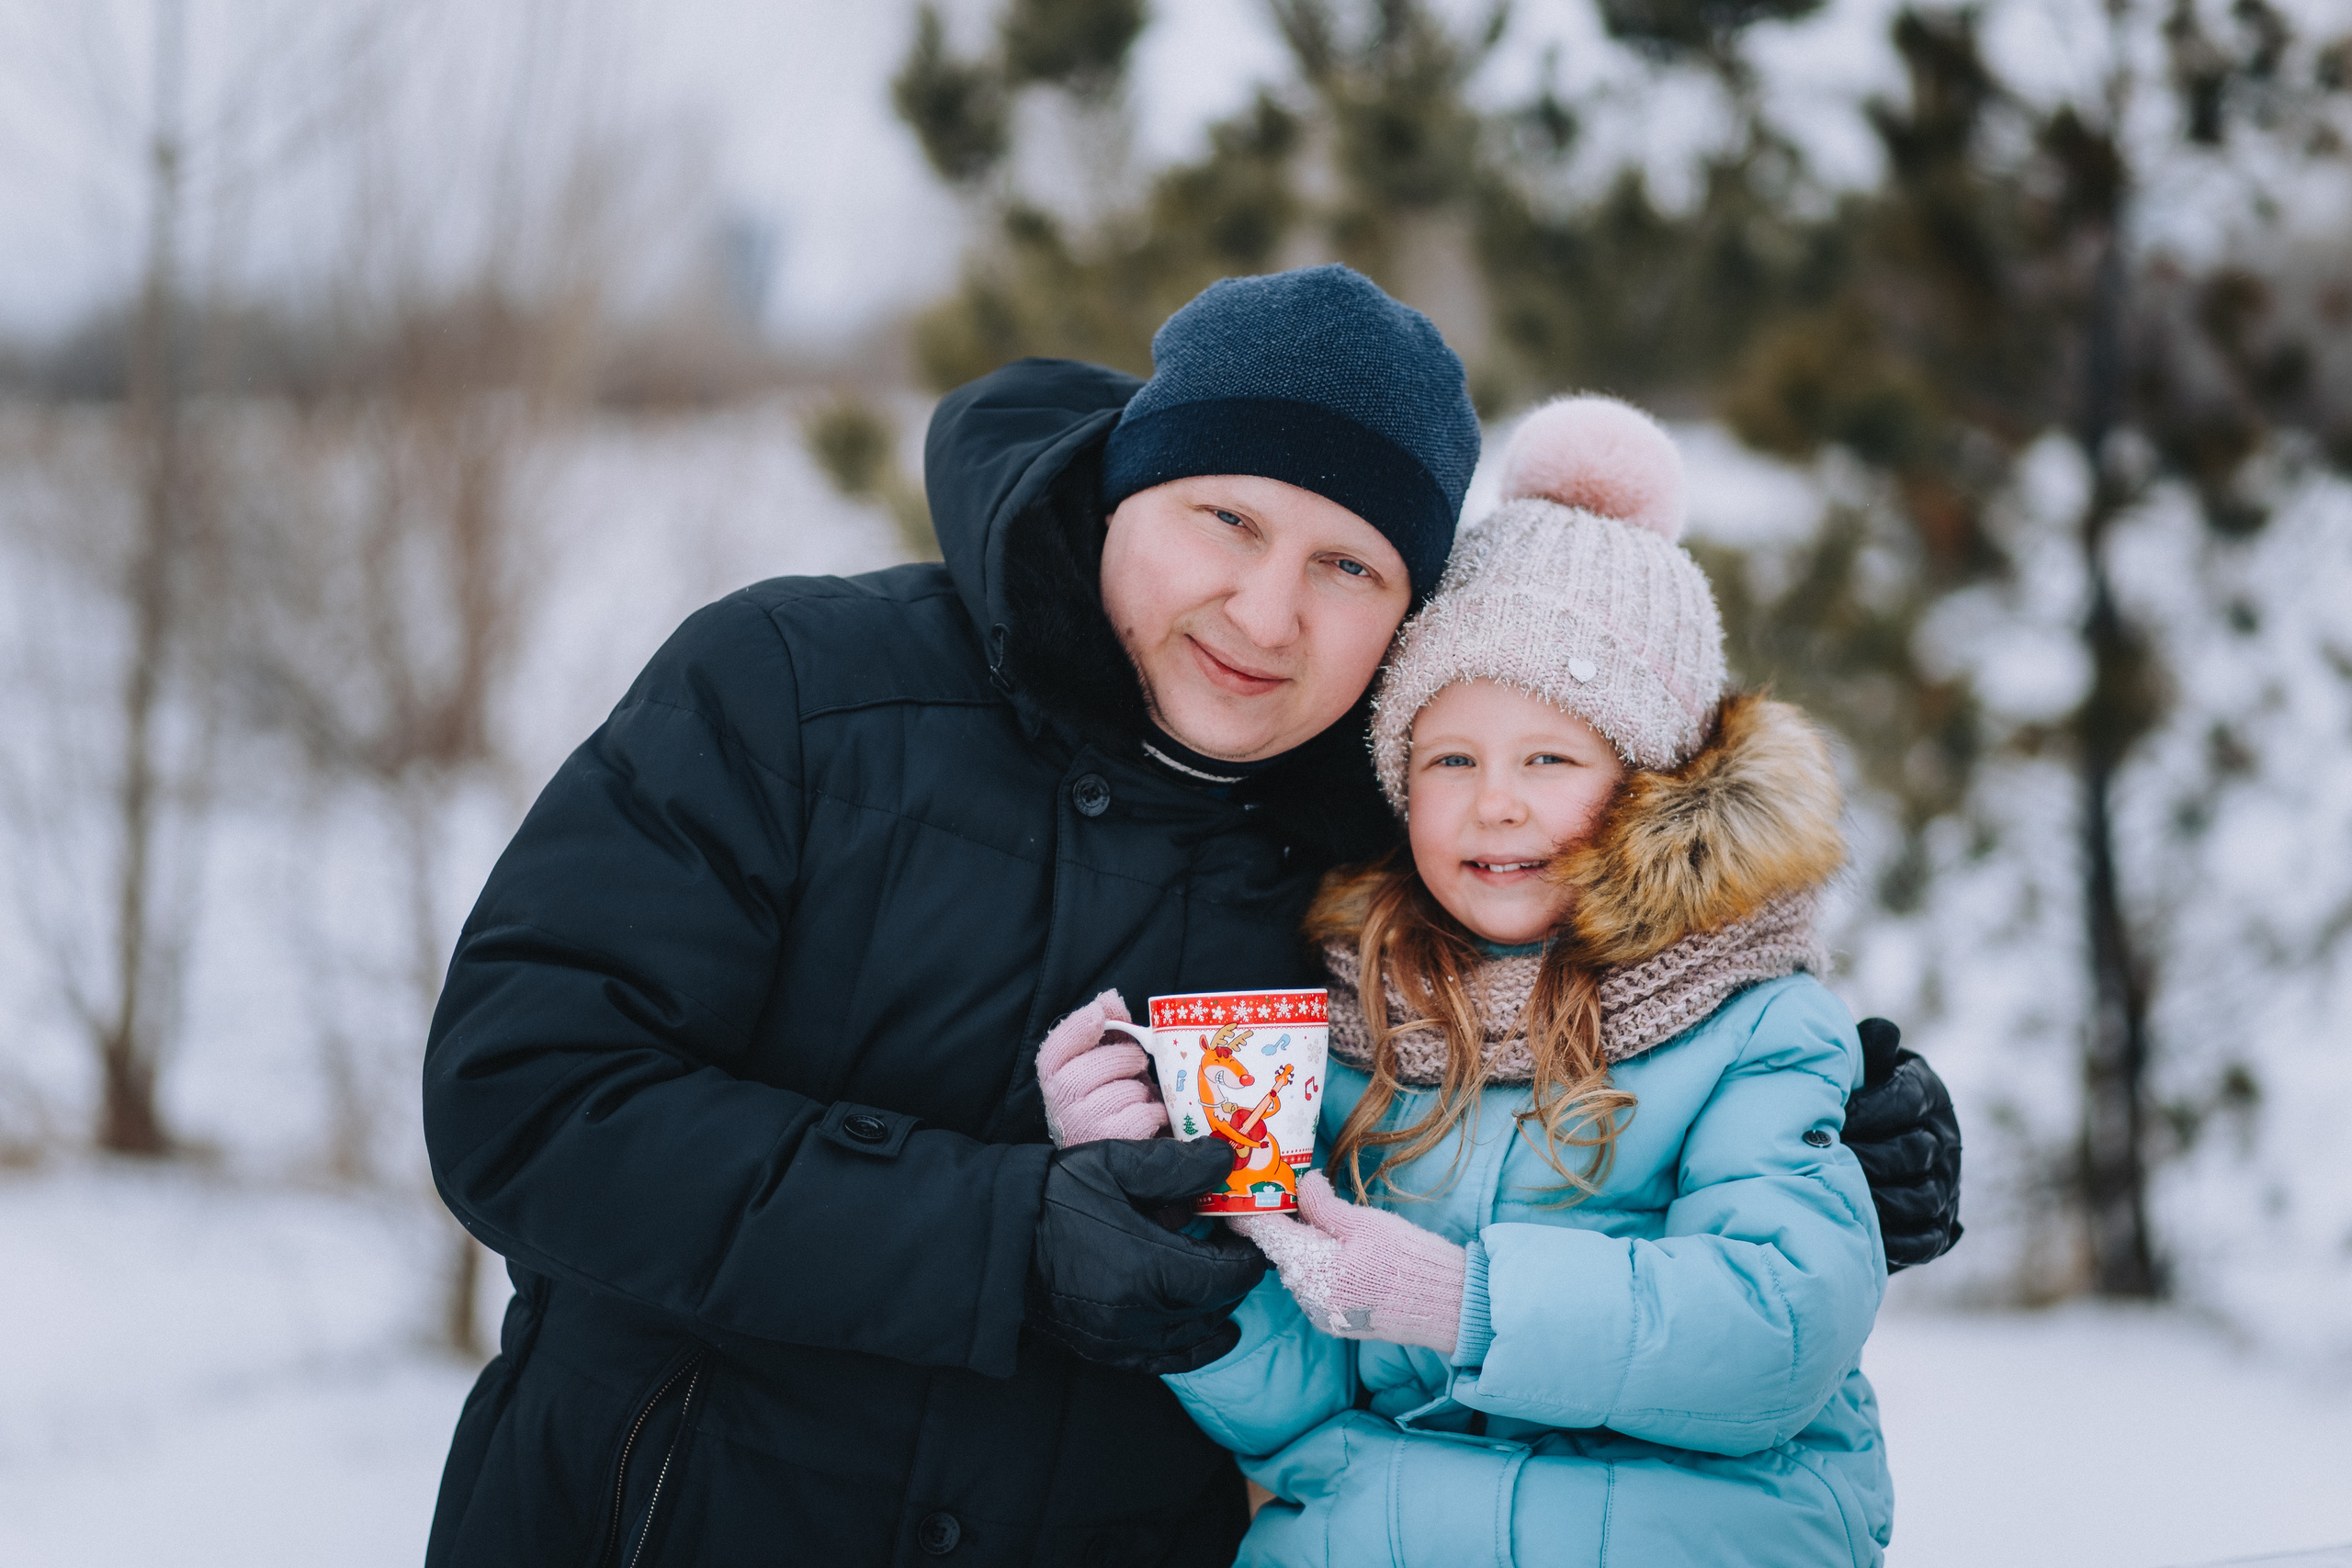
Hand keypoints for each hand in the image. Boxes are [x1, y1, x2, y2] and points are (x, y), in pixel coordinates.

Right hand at [1026, 1139, 1267, 1374]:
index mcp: (1146, 1266)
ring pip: (1194, 1335)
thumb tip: (1227, 1159)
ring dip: (1215, 1308)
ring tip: (1220, 1278)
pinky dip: (1195, 1347)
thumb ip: (1176, 1166)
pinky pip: (1166, 1360)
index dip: (1248, 1256)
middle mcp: (1139, 1313)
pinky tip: (1212, 1331)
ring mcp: (1120, 1339)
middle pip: (1213, 1304)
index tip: (1250, 1233)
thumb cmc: (1054, 1195)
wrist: (995, 1239)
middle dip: (1232, 1277)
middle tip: (1233, 1246)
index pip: (1226, 1275)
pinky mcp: (1105, 1352)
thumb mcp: (1114, 1165)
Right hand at [1036, 989, 1167, 1147]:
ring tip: (1140, 1097)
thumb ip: (1110, 1028)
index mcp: (1056, 1079)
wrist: (1121, 1153)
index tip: (1098, 1014)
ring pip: (1122, 1092)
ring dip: (1141, 1090)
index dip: (1074, 1030)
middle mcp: (1061, 1106)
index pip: (1054, 1052)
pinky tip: (1151, 1116)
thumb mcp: (1109, 1062)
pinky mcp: (1111, 1145)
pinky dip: (1154, 1112)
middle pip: (1090, 1069)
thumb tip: (1110, 998)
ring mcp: (1083, 1128)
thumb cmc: (1113, 1098)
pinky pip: (1141, 1115)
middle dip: (1124, 1059)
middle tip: (1138, 1062)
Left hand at [1229, 1170, 1465, 1354]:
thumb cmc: (1405, 1258)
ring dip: (1305, 1250)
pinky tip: (1343, 1256)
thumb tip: (1301, 1184)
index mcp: (1309, 1267)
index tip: (1242, 1198)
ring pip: (1297, 1271)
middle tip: (1299, 1201)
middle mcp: (1306, 1296)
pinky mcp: (1333, 1322)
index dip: (1252, 1214)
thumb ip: (1322, 1204)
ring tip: (1333, 1229)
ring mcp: (1319, 1313)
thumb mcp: (1362, 1221)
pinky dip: (1319, 1269)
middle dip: (1286, 1228)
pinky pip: (1313, 1289)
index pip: (1266, 1235)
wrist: (1443, 1304)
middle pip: (1281, 1253)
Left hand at [1844, 1019, 1962, 1270]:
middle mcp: (1944, 1139)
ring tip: (1836, 1196)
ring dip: (1877, 1200)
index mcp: (1926, 1092)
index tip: (1833, 1118)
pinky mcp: (1938, 1229)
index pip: (1907, 1098)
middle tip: (1823, 1163)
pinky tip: (1858, 1234)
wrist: (1849, 1145)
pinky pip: (1924, 1241)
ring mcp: (1946, 1186)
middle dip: (1866, 1158)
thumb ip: (1864, 1049)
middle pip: (1914, 1151)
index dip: (1868, 1109)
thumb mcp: (1855, 1067)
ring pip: (1921, 1197)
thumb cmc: (1844, 1096)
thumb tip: (1882, 1032)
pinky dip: (1893, 1242)